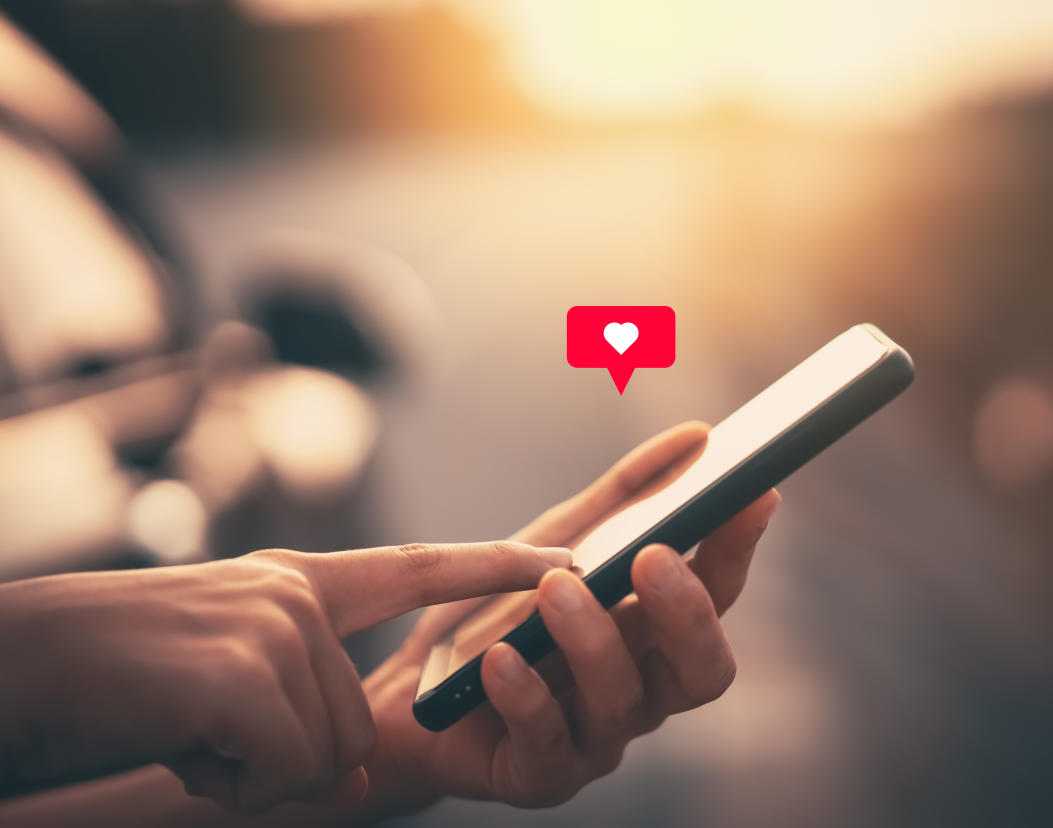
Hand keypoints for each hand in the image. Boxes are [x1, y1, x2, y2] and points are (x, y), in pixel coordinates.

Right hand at [0, 539, 570, 812]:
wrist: (7, 669)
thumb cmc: (109, 683)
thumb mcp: (220, 688)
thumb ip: (300, 711)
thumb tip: (358, 780)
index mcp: (293, 583)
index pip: (419, 569)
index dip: (495, 569)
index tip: (566, 561)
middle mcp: (294, 593)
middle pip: (357, 725)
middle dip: (288, 764)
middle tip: (203, 738)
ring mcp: (274, 625)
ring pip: (327, 756)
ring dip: (253, 775)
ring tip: (182, 732)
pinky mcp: (247, 673)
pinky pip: (288, 770)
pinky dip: (232, 785)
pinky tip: (177, 743)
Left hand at [358, 422, 779, 816]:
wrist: (410, 692)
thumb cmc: (498, 613)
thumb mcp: (559, 540)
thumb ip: (628, 495)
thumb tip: (697, 435)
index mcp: (655, 632)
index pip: (717, 592)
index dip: (739, 548)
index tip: (751, 493)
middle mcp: (641, 687)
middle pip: (702, 669)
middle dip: (686, 614)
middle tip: (652, 558)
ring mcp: (594, 737)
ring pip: (623, 702)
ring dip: (593, 641)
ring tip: (554, 590)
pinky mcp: (539, 774)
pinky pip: (546, 744)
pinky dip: (527, 697)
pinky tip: (500, 659)